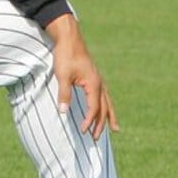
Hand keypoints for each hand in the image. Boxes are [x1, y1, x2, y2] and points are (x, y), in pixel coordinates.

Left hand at [43, 13, 117, 138]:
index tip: (83, 131)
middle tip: (95, 139)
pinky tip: (104, 109)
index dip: (89, 121)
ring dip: (108, 117)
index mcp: (93, 83)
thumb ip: (64, 94)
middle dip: (101, 124)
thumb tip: (63, 112)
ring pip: (107, 102)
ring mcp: (98, 80)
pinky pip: (103, 96)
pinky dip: (106, 106)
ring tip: (115, 130)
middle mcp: (99, 83)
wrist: (69, 38)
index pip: (94, 108)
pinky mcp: (94, 77)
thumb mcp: (63, 75)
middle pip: (103, 108)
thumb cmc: (66, 55)